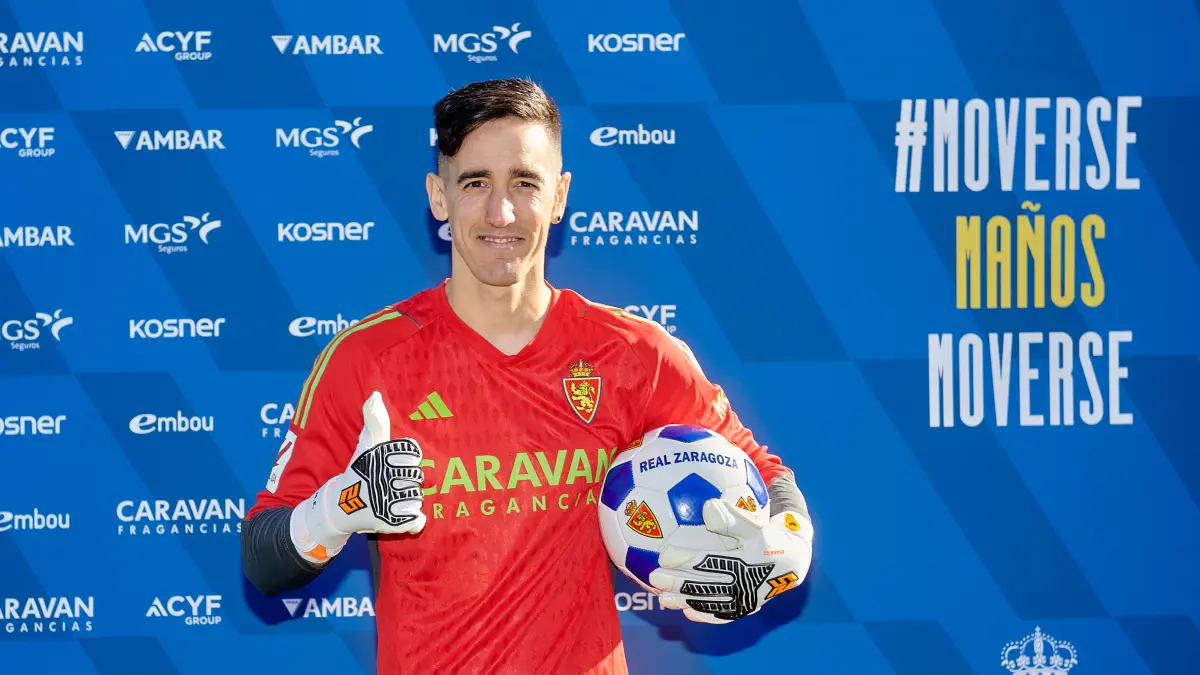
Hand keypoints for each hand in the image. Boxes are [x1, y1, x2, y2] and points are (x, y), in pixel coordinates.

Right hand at [290, 391, 426, 562]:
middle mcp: (382, 478)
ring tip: (393, 498)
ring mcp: (385, 502)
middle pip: (417, 475)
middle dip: (407, 480)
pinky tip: (407, 516)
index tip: (394, 464)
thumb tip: (376, 395)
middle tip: (390, 483)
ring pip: (417, 496)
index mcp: (379, 457)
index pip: (413, 453)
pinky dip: (415, 520)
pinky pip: (416, 520)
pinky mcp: (388, 524)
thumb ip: (375, 421)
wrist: (340, 507)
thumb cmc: (359, 472)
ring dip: (409, 499)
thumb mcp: (367, 445)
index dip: (407, 459)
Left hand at [649, 499, 812, 623]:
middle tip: (653, 578)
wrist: (794, 561)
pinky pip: (724, 615)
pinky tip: (687, 613)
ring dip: (684, 600)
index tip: (663, 554)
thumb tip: (707, 506)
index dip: (685, 558)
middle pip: (705, 583)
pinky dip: (706, 615)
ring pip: (710, 601)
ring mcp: (746, 599)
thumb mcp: (754, 523)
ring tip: (662, 599)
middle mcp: (745, 583)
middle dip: (677, 582)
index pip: (709, 560)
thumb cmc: (767, 535)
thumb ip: (731, 518)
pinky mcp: (747, 609)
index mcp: (746, 559)